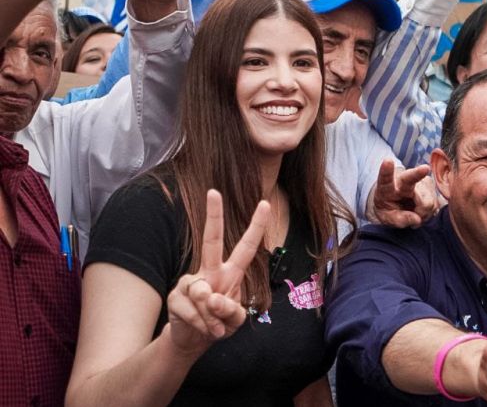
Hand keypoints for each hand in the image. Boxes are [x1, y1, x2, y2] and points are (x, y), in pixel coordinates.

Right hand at [165, 190, 269, 355]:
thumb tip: (212, 298)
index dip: (256, 227)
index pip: (246, 247)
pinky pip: (193, 310)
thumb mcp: (234, 322)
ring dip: (213, 318)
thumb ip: (231, 311)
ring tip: (214, 328)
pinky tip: (203, 328)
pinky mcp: (175, 296)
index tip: (265, 203)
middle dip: (213, 216)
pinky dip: (203, 324)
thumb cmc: (219, 323)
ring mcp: (190, 281)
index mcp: (230, 272)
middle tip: (214, 191)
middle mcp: (210, 271)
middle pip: (211, 240)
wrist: (192, 340)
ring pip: (204, 293)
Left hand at [370, 160, 436, 227]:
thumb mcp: (387, 218)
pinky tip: (420, 209)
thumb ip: (399, 220)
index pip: (385, 179)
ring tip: (414, 212)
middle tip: (425, 169)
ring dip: (423, 212)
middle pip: (411, 178)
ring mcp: (417, 180)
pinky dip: (429, 211)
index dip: (386, 170)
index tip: (387, 161)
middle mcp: (403, 180)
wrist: (396, 200)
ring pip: (427, 201)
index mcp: (387, 188)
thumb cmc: (389, 208)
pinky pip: (435, 203)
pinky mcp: (429, 184)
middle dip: (418, 173)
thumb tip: (417, 219)